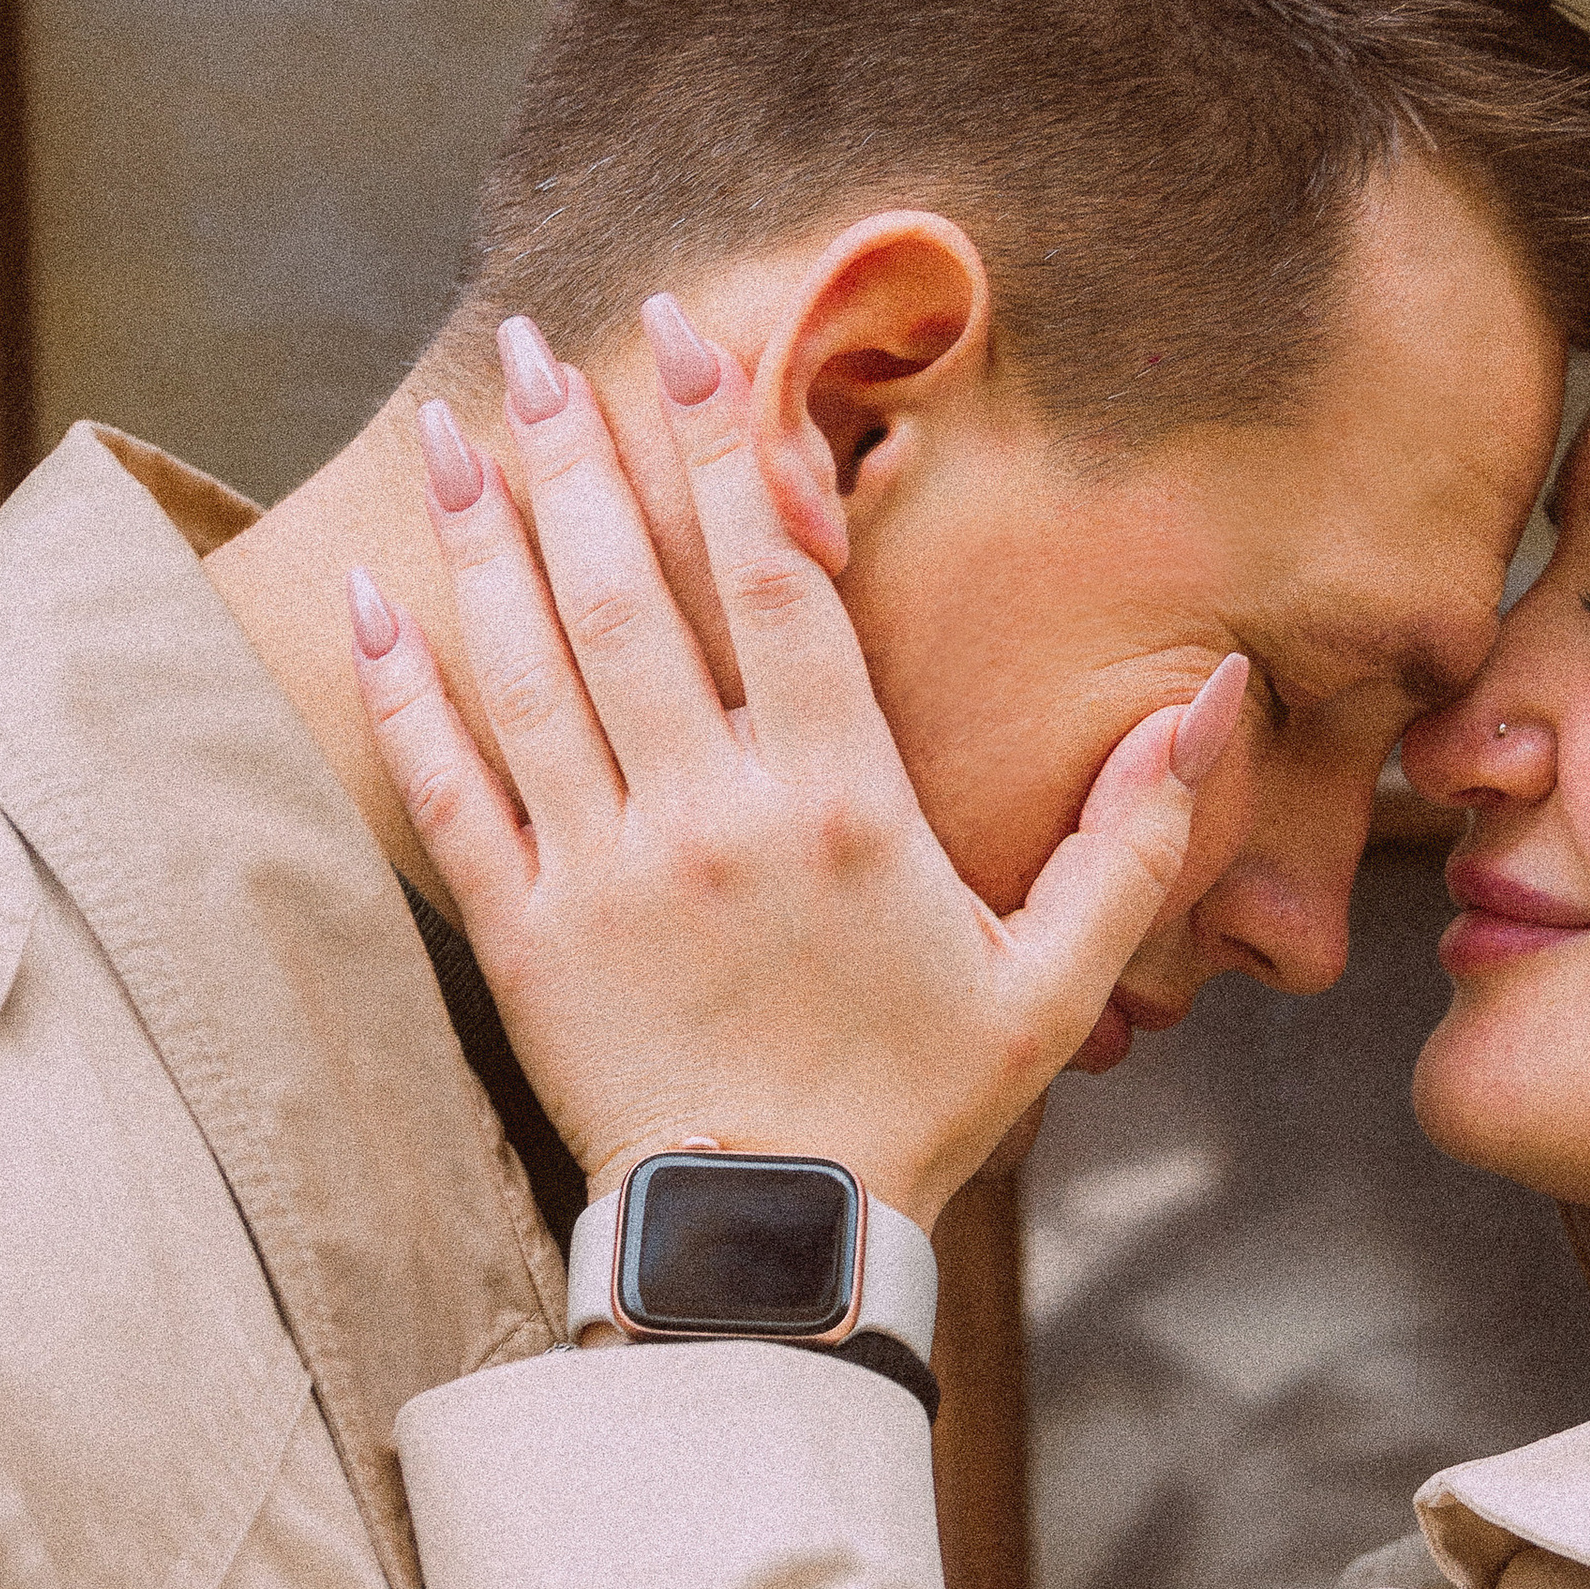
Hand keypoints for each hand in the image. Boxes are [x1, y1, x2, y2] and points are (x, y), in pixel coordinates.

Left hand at [350, 303, 1245, 1230]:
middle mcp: (711, 813)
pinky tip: (369, 596)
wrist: (775, 1248)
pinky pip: (448, 789)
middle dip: (578, 452)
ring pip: (526, 667)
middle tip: (536, 345)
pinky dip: (402, 689)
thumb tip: (1219, 697)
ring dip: (484, 538)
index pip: (771, 579)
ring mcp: (604, 871)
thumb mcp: (1056, 983)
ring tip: (454, 431)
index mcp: (839, 802)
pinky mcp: (523, 937)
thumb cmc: (917, 1110)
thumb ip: (1136, 838)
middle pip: (625, 592)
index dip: (724, 444)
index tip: (681, 340)